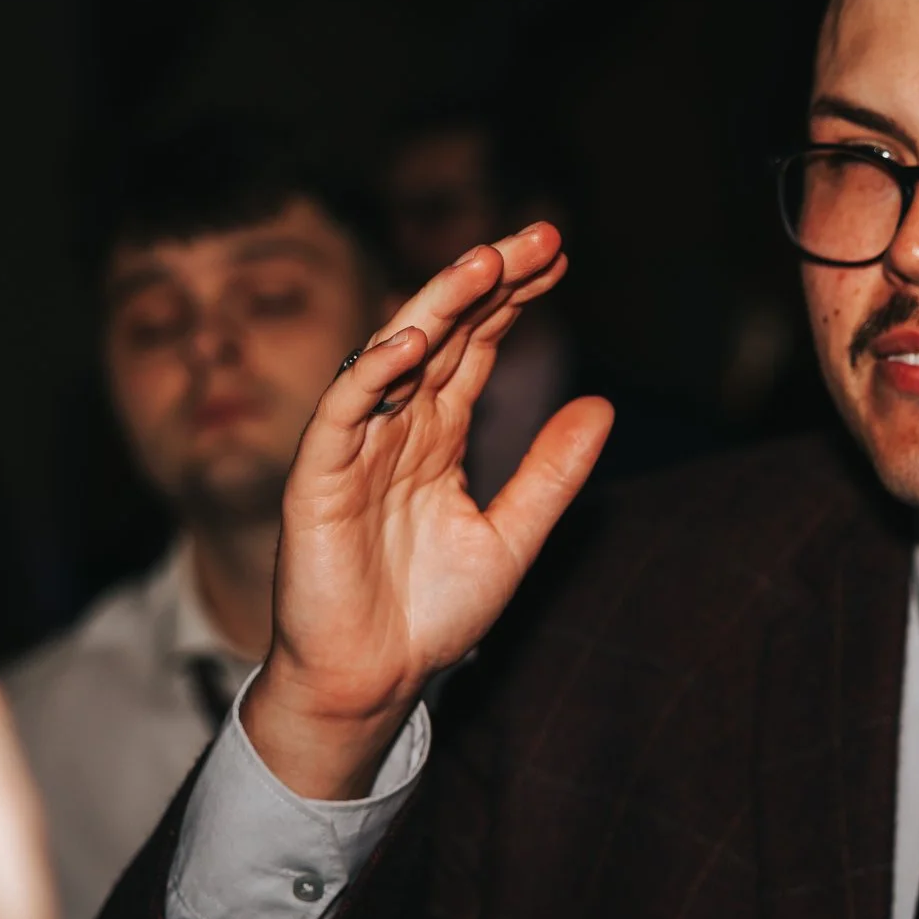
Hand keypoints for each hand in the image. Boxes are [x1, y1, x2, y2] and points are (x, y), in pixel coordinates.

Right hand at [248, 222, 613, 799]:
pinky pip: (342, 414)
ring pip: (393, 356)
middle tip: (538, 236)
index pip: (478, 345)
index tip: (559, 256)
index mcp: (439, 435)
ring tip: (484, 262)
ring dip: (435, 307)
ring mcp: (355, 448)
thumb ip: (551, 473)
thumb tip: (601, 404)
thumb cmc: (431, 615)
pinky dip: (371, 374)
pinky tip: (410, 340)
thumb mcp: (512, 536)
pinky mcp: (317, 480)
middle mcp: (396, 427)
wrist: (375, 681)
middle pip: (443, 334)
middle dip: (488, 282)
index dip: (514, 299)